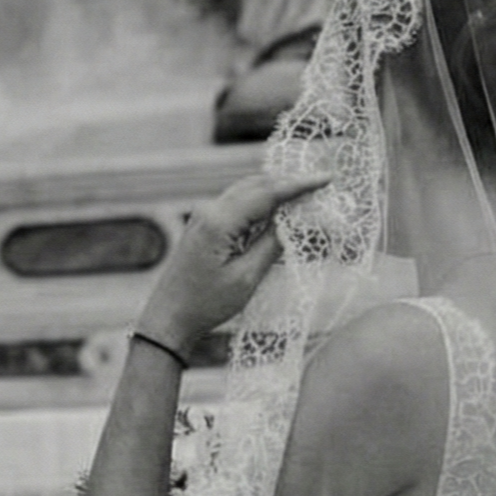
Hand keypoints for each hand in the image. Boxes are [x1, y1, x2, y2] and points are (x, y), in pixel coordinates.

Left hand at [134, 169, 330, 357]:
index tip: (326, 178)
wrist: (169, 317)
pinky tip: (276, 210)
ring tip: (304, 194)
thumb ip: (270, 246)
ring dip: (275, 190)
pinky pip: (237, 204)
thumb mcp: (246, 278)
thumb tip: (293, 222)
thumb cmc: (206, 304)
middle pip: (257, 184)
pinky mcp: (204, 225)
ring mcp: (205, 215)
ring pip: (247, 191)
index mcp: (220, 221)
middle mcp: (210, 210)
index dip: (299, 185)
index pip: (267, 193)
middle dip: (289, 182)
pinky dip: (260, 203)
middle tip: (320, 183)